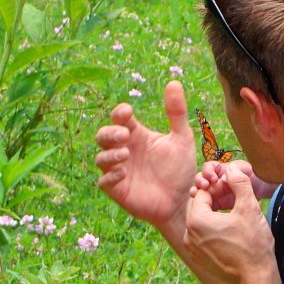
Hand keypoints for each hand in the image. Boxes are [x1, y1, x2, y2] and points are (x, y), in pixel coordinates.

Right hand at [95, 81, 195, 230]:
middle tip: (125, 134)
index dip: (119, 113)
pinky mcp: (118, 190)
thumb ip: (176, 113)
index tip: (127, 111)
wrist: (183, 202)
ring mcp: (119, 170)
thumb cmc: (180, 170)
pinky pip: (104, 182)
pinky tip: (123, 172)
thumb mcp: (182, 139)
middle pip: (103, 135)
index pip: (119, 118)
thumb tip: (173, 82)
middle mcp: (124, 151)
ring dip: (110, 154)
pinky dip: (110, 176)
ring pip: (100, 158)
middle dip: (110, 132)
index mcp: (137, 135)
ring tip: (126, 153)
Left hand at [184, 166, 278, 283]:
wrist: (256, 278)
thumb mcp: (248, 208)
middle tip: (234, 198)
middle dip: (214, 198)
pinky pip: (201, 236)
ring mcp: (192, 248)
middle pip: (198, 205)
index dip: (218, 186)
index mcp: (197, 220)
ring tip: (234, 214)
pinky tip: (231, 230)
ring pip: (200, 221)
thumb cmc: (253, 244)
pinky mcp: (198, 258)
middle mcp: (189, 234)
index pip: (203, 192)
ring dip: (214, 213)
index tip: (234, 187)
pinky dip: (212, 228)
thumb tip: (231, 168)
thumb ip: (239, 183)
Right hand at [191, 159, 278, 211]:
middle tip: (204, 186)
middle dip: (199, 182)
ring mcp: (215, 191)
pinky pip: (207, 203)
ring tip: (196, 195)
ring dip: (197, 193)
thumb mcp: (246, 171)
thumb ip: (237, 171)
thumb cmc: (254, 176)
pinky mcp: (217, 203)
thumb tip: (226, 173)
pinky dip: (203, 205)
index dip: (208, 172)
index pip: (208, 168)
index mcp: (220, 169)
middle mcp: (215, 179)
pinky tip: (203, 209)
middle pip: (200, 179)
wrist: (262, 188)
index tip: (213, 178)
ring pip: (201, 191)